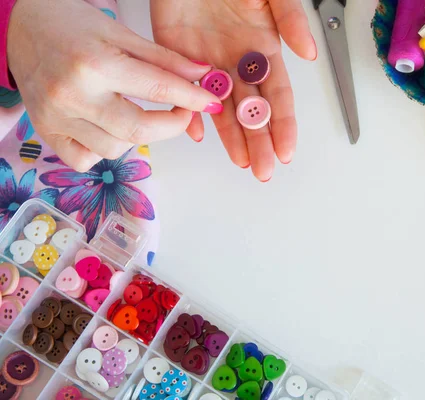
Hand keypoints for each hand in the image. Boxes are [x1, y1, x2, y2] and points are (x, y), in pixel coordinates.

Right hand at [7, 0, 221, 171]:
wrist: (18, 28)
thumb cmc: (70, 24)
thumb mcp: (120, 34)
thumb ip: (164, 59)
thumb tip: (202, 76)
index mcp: (95, 64)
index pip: (158, 89)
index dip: (192, 98)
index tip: (211, 102)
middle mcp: (74, 96)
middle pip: (139, 131)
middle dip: (173, 126)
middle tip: (182, 112)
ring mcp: (57, 119)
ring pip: (115, 149)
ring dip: (138, 136)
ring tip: (135, 111)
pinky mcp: (46, 133)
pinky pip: (86, 160)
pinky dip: (103, 149)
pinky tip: (106, 127)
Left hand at [151, 0, 316, 180]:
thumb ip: (291, 19)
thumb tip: (309, 54)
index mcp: (264, 51)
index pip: (278, 96)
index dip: (284, 124)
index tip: (287, 150)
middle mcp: (238, 63)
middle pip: (253, 111)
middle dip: (261, 142)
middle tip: (264, 169)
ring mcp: (208, 63)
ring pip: (222, 108)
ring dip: (232, 137)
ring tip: (241, 162)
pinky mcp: (176, 55)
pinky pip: (182, 90)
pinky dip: (187, 111)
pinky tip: (195, 132)